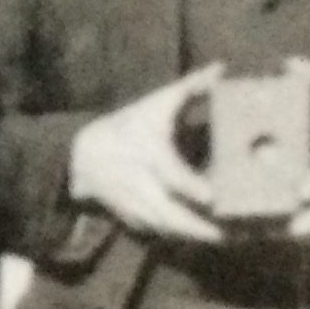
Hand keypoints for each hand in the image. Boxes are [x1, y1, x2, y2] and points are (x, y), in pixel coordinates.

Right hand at [67, 71, 222, 244]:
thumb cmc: (126, 125)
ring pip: (164, 227)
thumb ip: (190, 87)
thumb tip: (221, 68)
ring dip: (192, 237)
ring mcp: (133, 203)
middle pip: (168, 212)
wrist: (81, 155)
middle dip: (197, 226)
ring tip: (223, 240)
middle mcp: (139, 181)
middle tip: (228, 235)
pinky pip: (156, 232)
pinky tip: (200, 239)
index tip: (212, 197)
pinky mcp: (131, 217)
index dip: (191, 186)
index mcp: (148, 152)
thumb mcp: (155, 103)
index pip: (171, 173)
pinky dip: (178, 238)